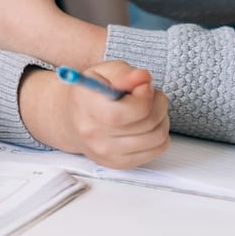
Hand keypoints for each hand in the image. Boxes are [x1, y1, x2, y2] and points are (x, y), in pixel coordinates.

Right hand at [26, 61, 169, 169]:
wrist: (73, 119)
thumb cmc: (92, 93)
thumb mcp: (102, 72)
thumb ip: (123, 73)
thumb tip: (142, 79)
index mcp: (86, 106)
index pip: (122, 112)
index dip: (144, 97)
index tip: (143, 86)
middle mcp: (93, 134)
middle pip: (146, 123)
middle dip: (157, 103)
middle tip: (149, 93)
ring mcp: (106, 153)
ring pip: (157, 137)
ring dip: (161, 118)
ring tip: (149, 108)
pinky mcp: (119, 164)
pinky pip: (157, 150)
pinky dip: (159, 135)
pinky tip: (147, 124)